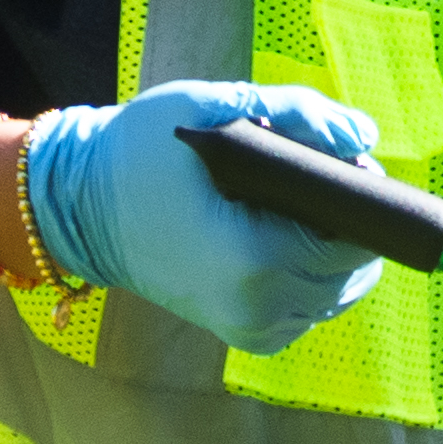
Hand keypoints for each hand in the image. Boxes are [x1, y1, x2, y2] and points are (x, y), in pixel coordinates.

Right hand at [23, 81, 404, 347]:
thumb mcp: (213, 109)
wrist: (78, 208)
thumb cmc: (141, 149)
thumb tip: (364, 136)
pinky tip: (279, 235)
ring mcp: (252, 328)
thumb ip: (296, 114)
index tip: (344, 161)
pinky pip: (311, 306)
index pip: (357, 237)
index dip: (363, 196)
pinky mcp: (247, 335)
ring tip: (288, 203)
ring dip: (332, 248)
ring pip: (338, 290)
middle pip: (354, 266)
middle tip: (313, 173)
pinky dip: (310, 272)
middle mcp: (258, 306)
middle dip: (349, 219)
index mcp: (252, 258)